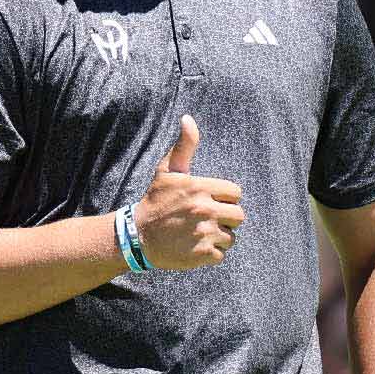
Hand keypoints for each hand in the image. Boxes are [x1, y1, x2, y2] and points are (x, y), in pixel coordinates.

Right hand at [135, 115, 244, 268]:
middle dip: (226, 218)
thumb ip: (184, 146)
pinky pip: (221, 254)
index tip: (209, 201)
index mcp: (200, 187)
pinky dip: (210, 254)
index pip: (235, 193)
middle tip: (206, 219)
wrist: (136, 237)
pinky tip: (194, 247)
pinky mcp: (202, 254)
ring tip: (198, 233)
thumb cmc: (156, 201)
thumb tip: (188, 118)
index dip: (225, 198)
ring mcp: (204, 233)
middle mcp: (204, 209)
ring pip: (231, 237)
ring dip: (218, 237)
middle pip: (239, 216)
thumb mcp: (167, 171)